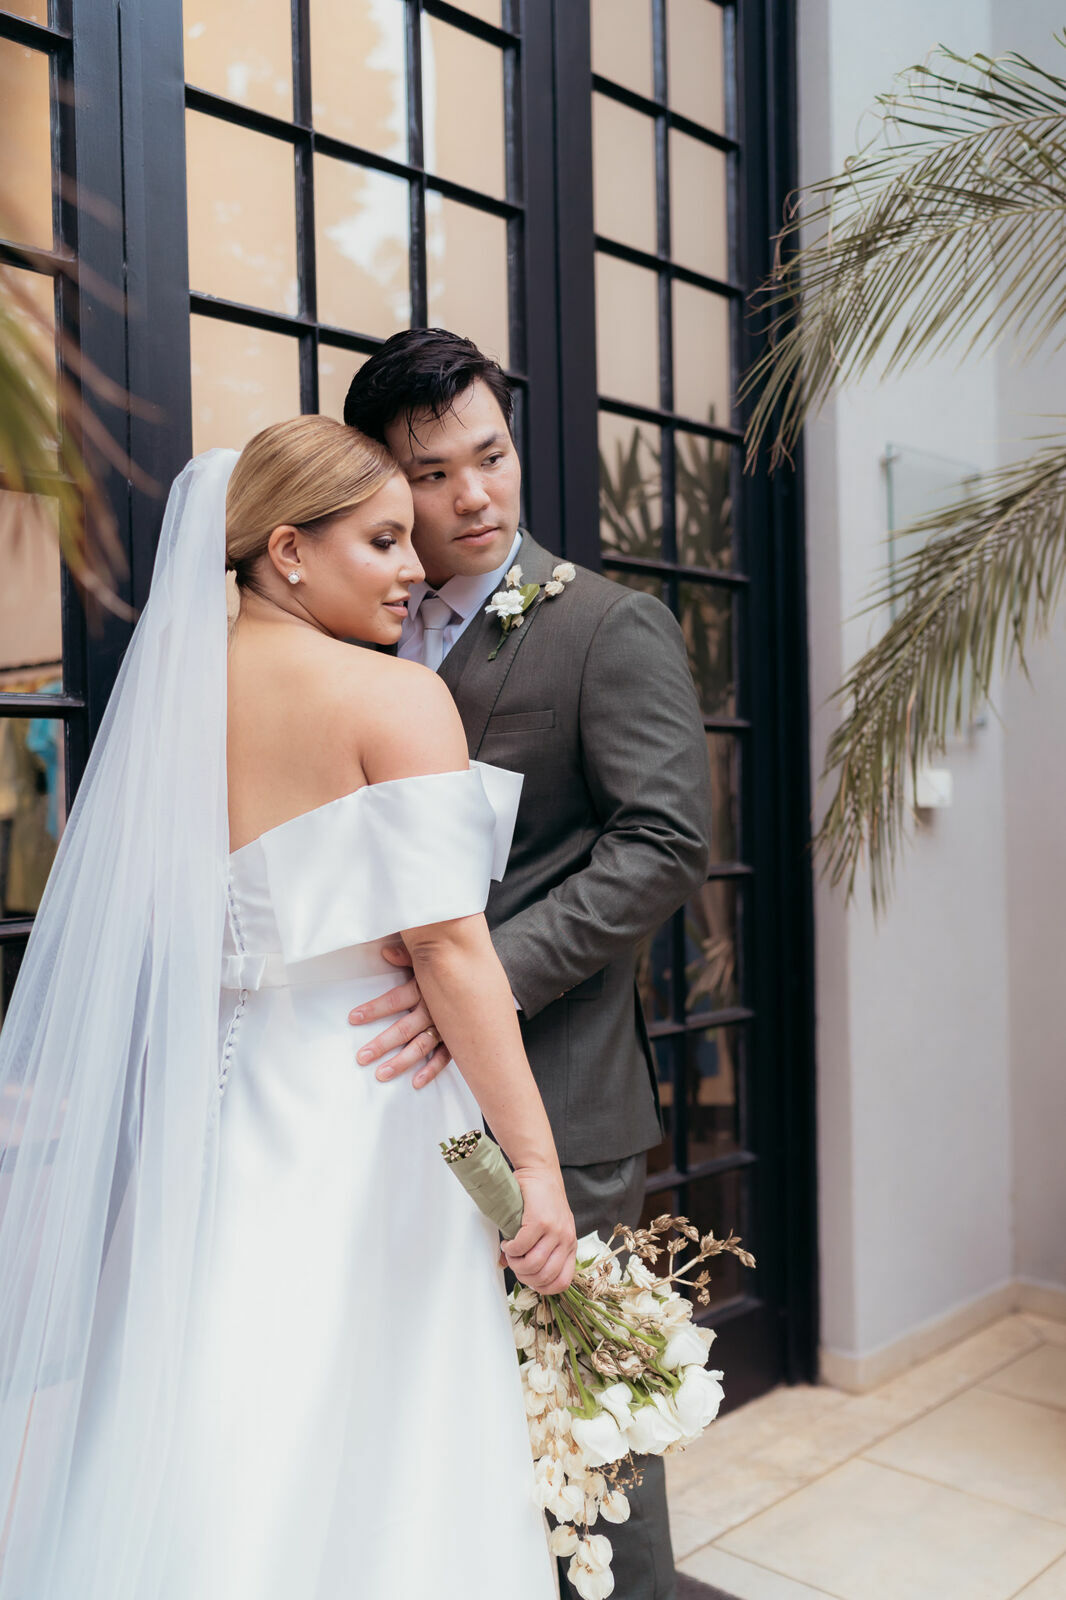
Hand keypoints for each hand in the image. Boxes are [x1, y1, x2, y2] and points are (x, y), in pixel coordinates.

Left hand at [347, 944, 450, 1088]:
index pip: (395, 1000)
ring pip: (421, 1046)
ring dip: (402, 1062)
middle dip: (382, 1043)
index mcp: (424, 989)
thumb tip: (387, 952)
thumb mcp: (428, 957)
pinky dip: (432, 1070)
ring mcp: (446, 1026)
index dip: (374, 1009)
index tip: (353, 1018)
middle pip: (405, 1029)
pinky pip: (445, 1057)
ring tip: (382, 1074)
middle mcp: (434, 1010)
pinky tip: (416, 1082)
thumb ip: (408, 956)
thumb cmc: (447, 967)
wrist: (481, 977)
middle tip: (362, 1057)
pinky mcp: (457, 1038)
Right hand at [502, 1168, 576, 1295]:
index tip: (528, 1278)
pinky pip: (521, 1246)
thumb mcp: (548, 1229)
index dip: (542, 1287)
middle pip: (544, 1277)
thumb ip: (535, 1249)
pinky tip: (508, 1242)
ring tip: (510, 1252)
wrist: (540, 1171)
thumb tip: (507, 1266)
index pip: (563, 1282)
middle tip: (514, 1263)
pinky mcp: (541, 1221)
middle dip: (524, 1276)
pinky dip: (510, 1249)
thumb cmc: (542, 1200)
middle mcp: (566, 1240)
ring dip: (515, 1263)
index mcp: (570, 1245)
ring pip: (532, 1265)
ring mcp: (555, 1231)